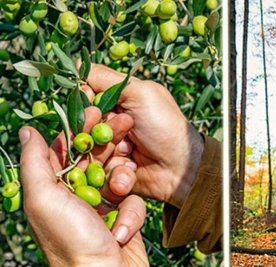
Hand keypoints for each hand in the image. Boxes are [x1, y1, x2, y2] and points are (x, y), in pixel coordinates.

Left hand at [19, 126, 149, 266]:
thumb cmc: (70, 240)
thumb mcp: (44, 198)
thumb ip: (35, 162)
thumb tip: (27, 129)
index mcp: (53, 188)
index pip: (66, 148)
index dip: (80, 127)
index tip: (96, 108)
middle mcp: (76, 195)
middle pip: (96, 158)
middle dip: (110, 144)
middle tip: (126, 124)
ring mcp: (103, 208)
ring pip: (120, 178)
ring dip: (122, 187)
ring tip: (120, 197)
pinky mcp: (125, 220)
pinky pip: (134, 203)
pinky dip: (131, 216)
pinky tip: (122, 232)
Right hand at [82, 63, 203, 207]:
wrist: (181, 167)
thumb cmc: (165, 126)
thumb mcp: (141, 93)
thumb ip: (107, 79)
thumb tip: (74, 64)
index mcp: (116, 102)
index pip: (83, 100)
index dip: (85, 105)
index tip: (96, 109)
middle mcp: (109, 125)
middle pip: (80, 127)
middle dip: (98, 129)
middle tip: (123, 128)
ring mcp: (109, 150)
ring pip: (87, 152)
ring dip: (108, 151)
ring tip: (129, 151)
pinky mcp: (110, 173)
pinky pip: (97, 174)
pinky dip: (115, 172)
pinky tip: (132, 169)